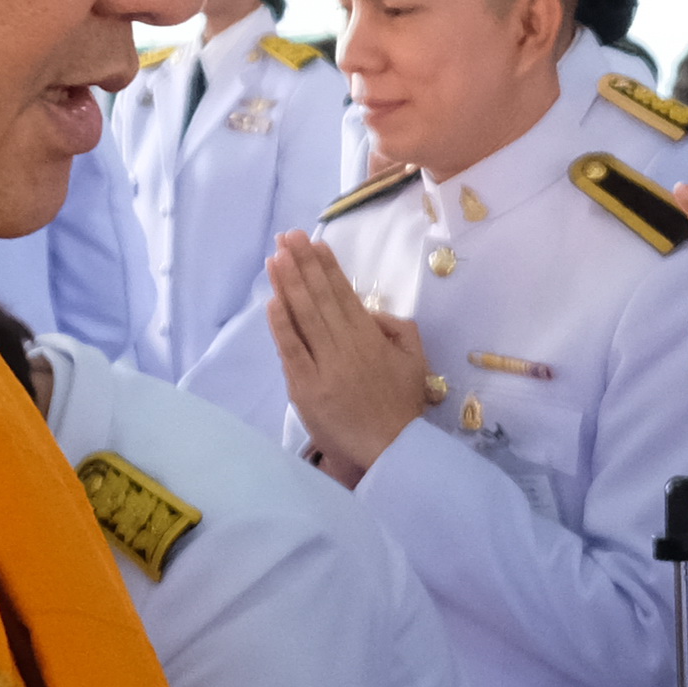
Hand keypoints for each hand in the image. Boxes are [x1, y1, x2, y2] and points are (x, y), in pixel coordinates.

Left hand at [265, 232, 431, 483]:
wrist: (391, 450)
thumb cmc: (401, 405)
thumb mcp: (414, 360)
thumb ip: (397, 327)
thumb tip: (369, 310)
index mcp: (372, 337)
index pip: (344, 293)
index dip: (327, 266)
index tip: (313, 242)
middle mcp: (347, 345)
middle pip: (320, 298)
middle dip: (303, 264)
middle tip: (287, 236)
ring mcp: (325, 366)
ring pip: (304, 317)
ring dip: (288, 284)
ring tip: (276, 257)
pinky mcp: (306, 388)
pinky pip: (292, 350)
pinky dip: (282, 325)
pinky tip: (273, 301)